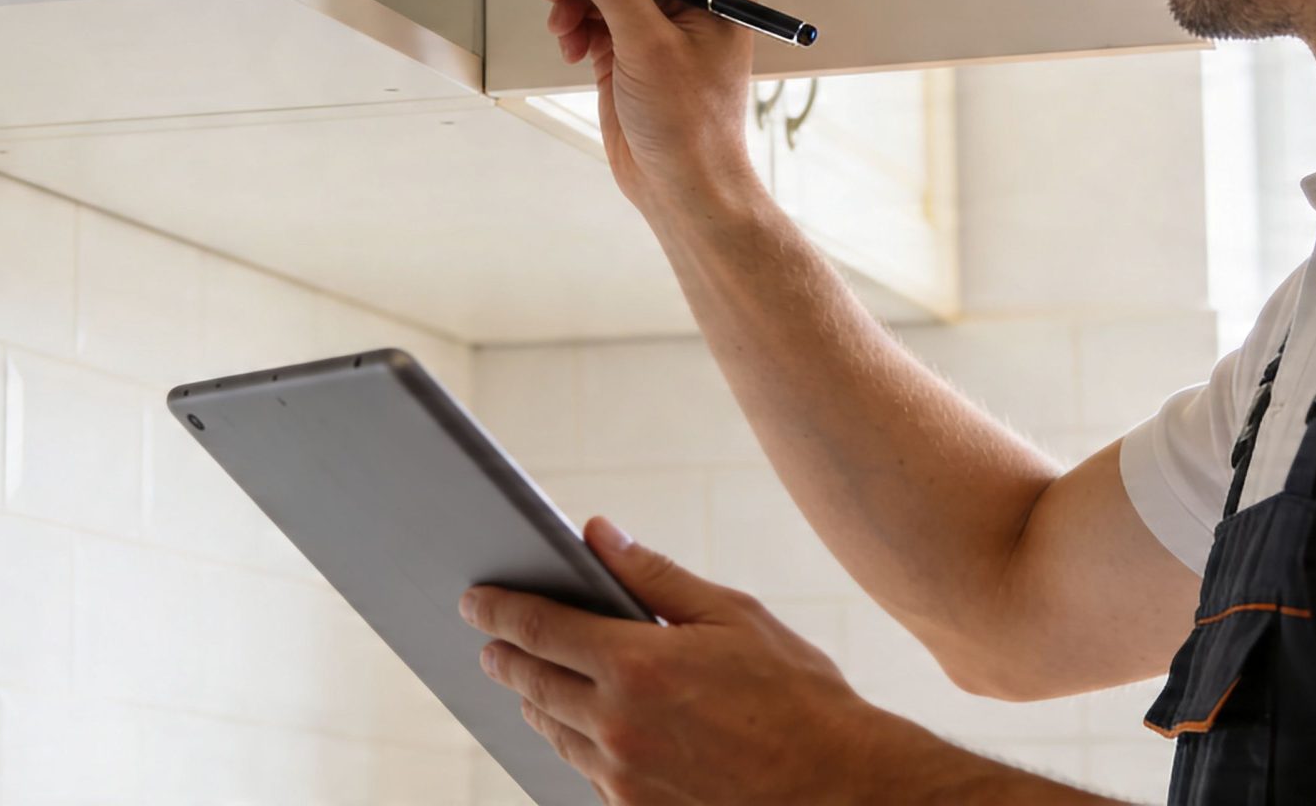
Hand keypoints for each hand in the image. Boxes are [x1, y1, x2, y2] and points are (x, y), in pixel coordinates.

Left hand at [460, 517, 1001, 805]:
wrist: (841, 787)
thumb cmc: (797, 695)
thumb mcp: (733, 616)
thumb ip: (656, 576)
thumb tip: (597, 534)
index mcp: (638, 665)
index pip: (540, 627)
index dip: (498, 609)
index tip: (473, 600)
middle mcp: (618, 726)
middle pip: (532, 683)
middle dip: (506, 656)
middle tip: (490, 639)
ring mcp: (623, 778)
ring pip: (552, 732)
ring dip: (534, 701)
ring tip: (531, 679)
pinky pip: (585, 773)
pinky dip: (575, 743)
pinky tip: (580, 726)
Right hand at [539, 0, 762, 215]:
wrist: (683, 186)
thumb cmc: (693, 130)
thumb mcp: (650, 48)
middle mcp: (692, 1)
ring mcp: (661, 25)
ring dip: (576, 0)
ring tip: (563, 27)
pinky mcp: (635, 50)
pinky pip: (598, 17)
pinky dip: (577, 26)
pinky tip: (572, 47)